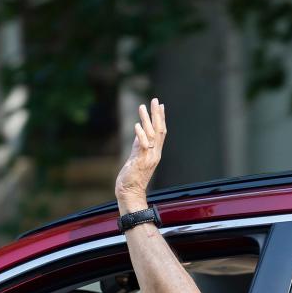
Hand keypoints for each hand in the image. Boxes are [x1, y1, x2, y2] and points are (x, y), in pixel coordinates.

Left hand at [115, 98, 166, 214]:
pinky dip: (140, 135)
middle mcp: (155, 153)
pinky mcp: (141, 161)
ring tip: (142, 106)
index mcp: (155, 152)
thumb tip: (139, 129)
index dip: (161, 118)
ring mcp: (149, 157)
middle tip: (155, 100)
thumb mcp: (137, 156)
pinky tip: (136, 125)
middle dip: (158, 114)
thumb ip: (139, 143)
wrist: (130, 192)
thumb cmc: (132, 176)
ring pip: (151, 135)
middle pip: (159, 130)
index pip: (161, 132)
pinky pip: (142, 146)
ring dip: (147, 120)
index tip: (160, 105)